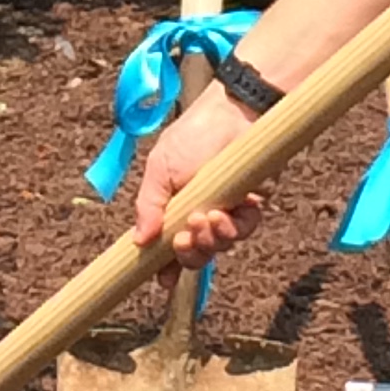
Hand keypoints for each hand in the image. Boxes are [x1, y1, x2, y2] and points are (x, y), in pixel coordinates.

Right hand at [131, 82, 268, 265]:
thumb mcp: (160, 168)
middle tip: (183, 239)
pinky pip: (243, 231)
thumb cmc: (195, 134)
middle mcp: (199, 212)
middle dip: (189, 254)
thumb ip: (149, 205)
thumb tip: (138, 241)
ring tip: (204, 217)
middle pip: (195, 254)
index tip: (162, 277)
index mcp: (174, 206)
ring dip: (209, 240)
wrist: (235, 113)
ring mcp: (226, 210)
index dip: (165, 265)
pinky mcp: (251, 205)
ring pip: (218, 246)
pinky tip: (223, 213)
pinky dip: (232, 229)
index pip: (168, 245)